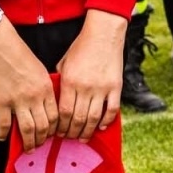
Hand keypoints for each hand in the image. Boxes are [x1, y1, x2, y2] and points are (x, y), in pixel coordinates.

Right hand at [0, 21, 55, 149]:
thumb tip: (47, 104)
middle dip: (43, 139)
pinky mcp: (0, 102)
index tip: (52, 134)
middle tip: (40, 145)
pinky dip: (4, 133)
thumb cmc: (20, 54)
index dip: (55, 129)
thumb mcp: (40, 70)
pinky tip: (3, 137)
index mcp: (45, 88)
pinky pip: (3, 124)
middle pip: (43, 126)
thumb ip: (45, 88)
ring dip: (29, 142)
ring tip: (28, 148)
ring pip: (27, 129)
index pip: (55, 116)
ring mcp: (16, 101)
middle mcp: (33, 97)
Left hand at [54, 10, 126, 139]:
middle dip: (72, 132)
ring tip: (83, 137)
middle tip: (70, 137)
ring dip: (87, 131)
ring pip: (94, 118)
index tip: (58, 132)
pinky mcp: (116, 87)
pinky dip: (106, 121)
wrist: (104, 34)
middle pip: (78, 119)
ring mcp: (102, 88)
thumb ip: (60, 82)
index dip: (60, 127)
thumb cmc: (81, 48)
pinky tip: (100, 127)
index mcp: (70, 81)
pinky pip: (112, 110)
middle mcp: (85, 87)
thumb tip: (56, 101)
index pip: (64, 112)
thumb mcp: (64, 63)